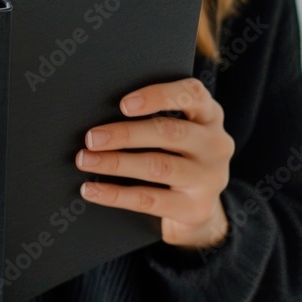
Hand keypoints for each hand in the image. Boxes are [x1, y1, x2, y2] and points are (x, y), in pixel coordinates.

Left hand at [75, 78, 233, 249]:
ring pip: (158, 166)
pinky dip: (115, 194)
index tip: (124, 105)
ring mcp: (209, 178)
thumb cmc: (177, 157)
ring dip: (116, 163)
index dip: (158, 96)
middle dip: (125, 134)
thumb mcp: (178, 134)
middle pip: (169, 132)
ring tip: (86, 161)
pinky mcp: (195, 208)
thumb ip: (154, 119)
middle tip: (92, 138)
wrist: (199, 208)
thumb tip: (101, 118)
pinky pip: (149, 200)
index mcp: (210, 116)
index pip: (192, 94)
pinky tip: (91, 189)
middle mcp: (216, 144)